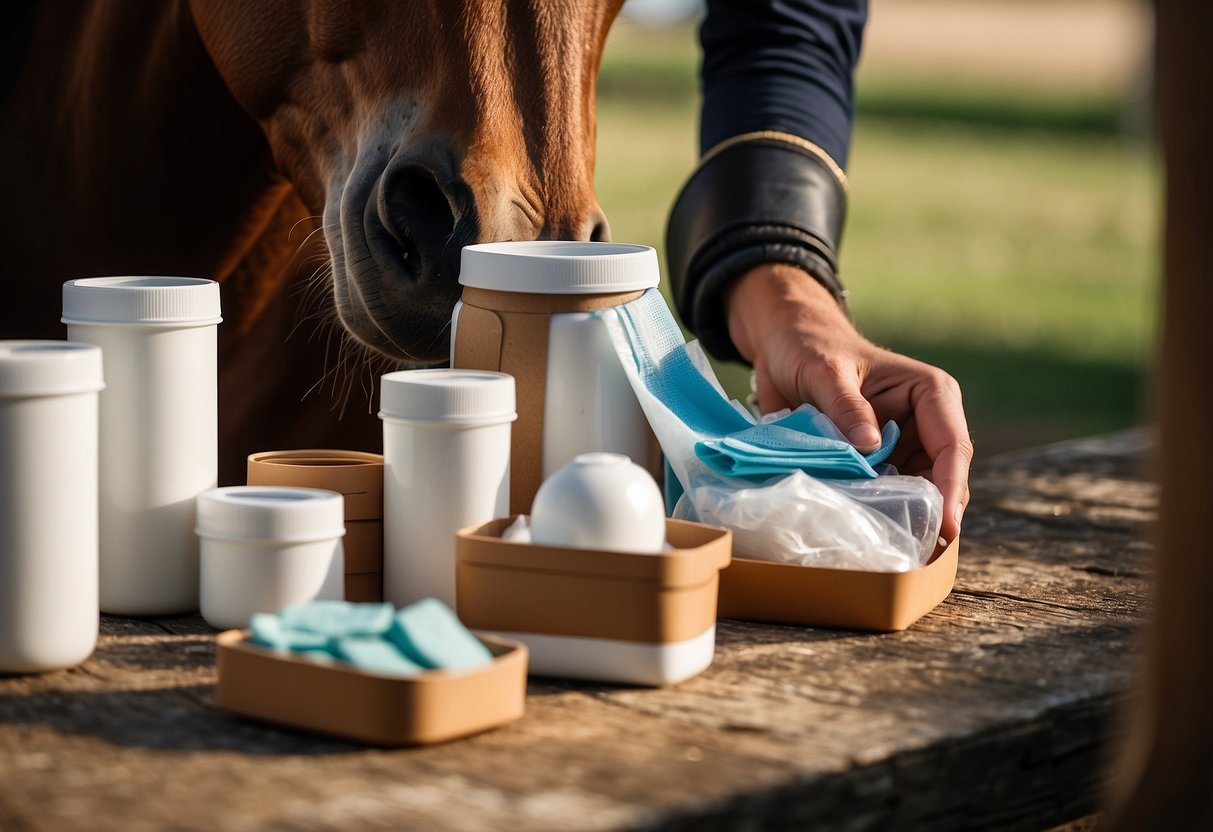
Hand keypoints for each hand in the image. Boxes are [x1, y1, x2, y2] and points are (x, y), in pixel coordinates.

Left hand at [726, 263, 972, 540]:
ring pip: (919, 492)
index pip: (952, 445)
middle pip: (942, 477)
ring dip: (909, 519)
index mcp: (930, 393)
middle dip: (936, 514)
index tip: (945, 526)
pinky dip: (882, 513)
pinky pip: (888, 494)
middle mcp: (926, 423)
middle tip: (922, 553)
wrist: (785, 348)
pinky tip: (872, 536)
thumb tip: (871, 448)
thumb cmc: (811, 349)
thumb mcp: (825, 372)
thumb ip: (847, 407)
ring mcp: (904, 446)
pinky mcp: (880, 463)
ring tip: (899, 552)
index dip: (950, 487)